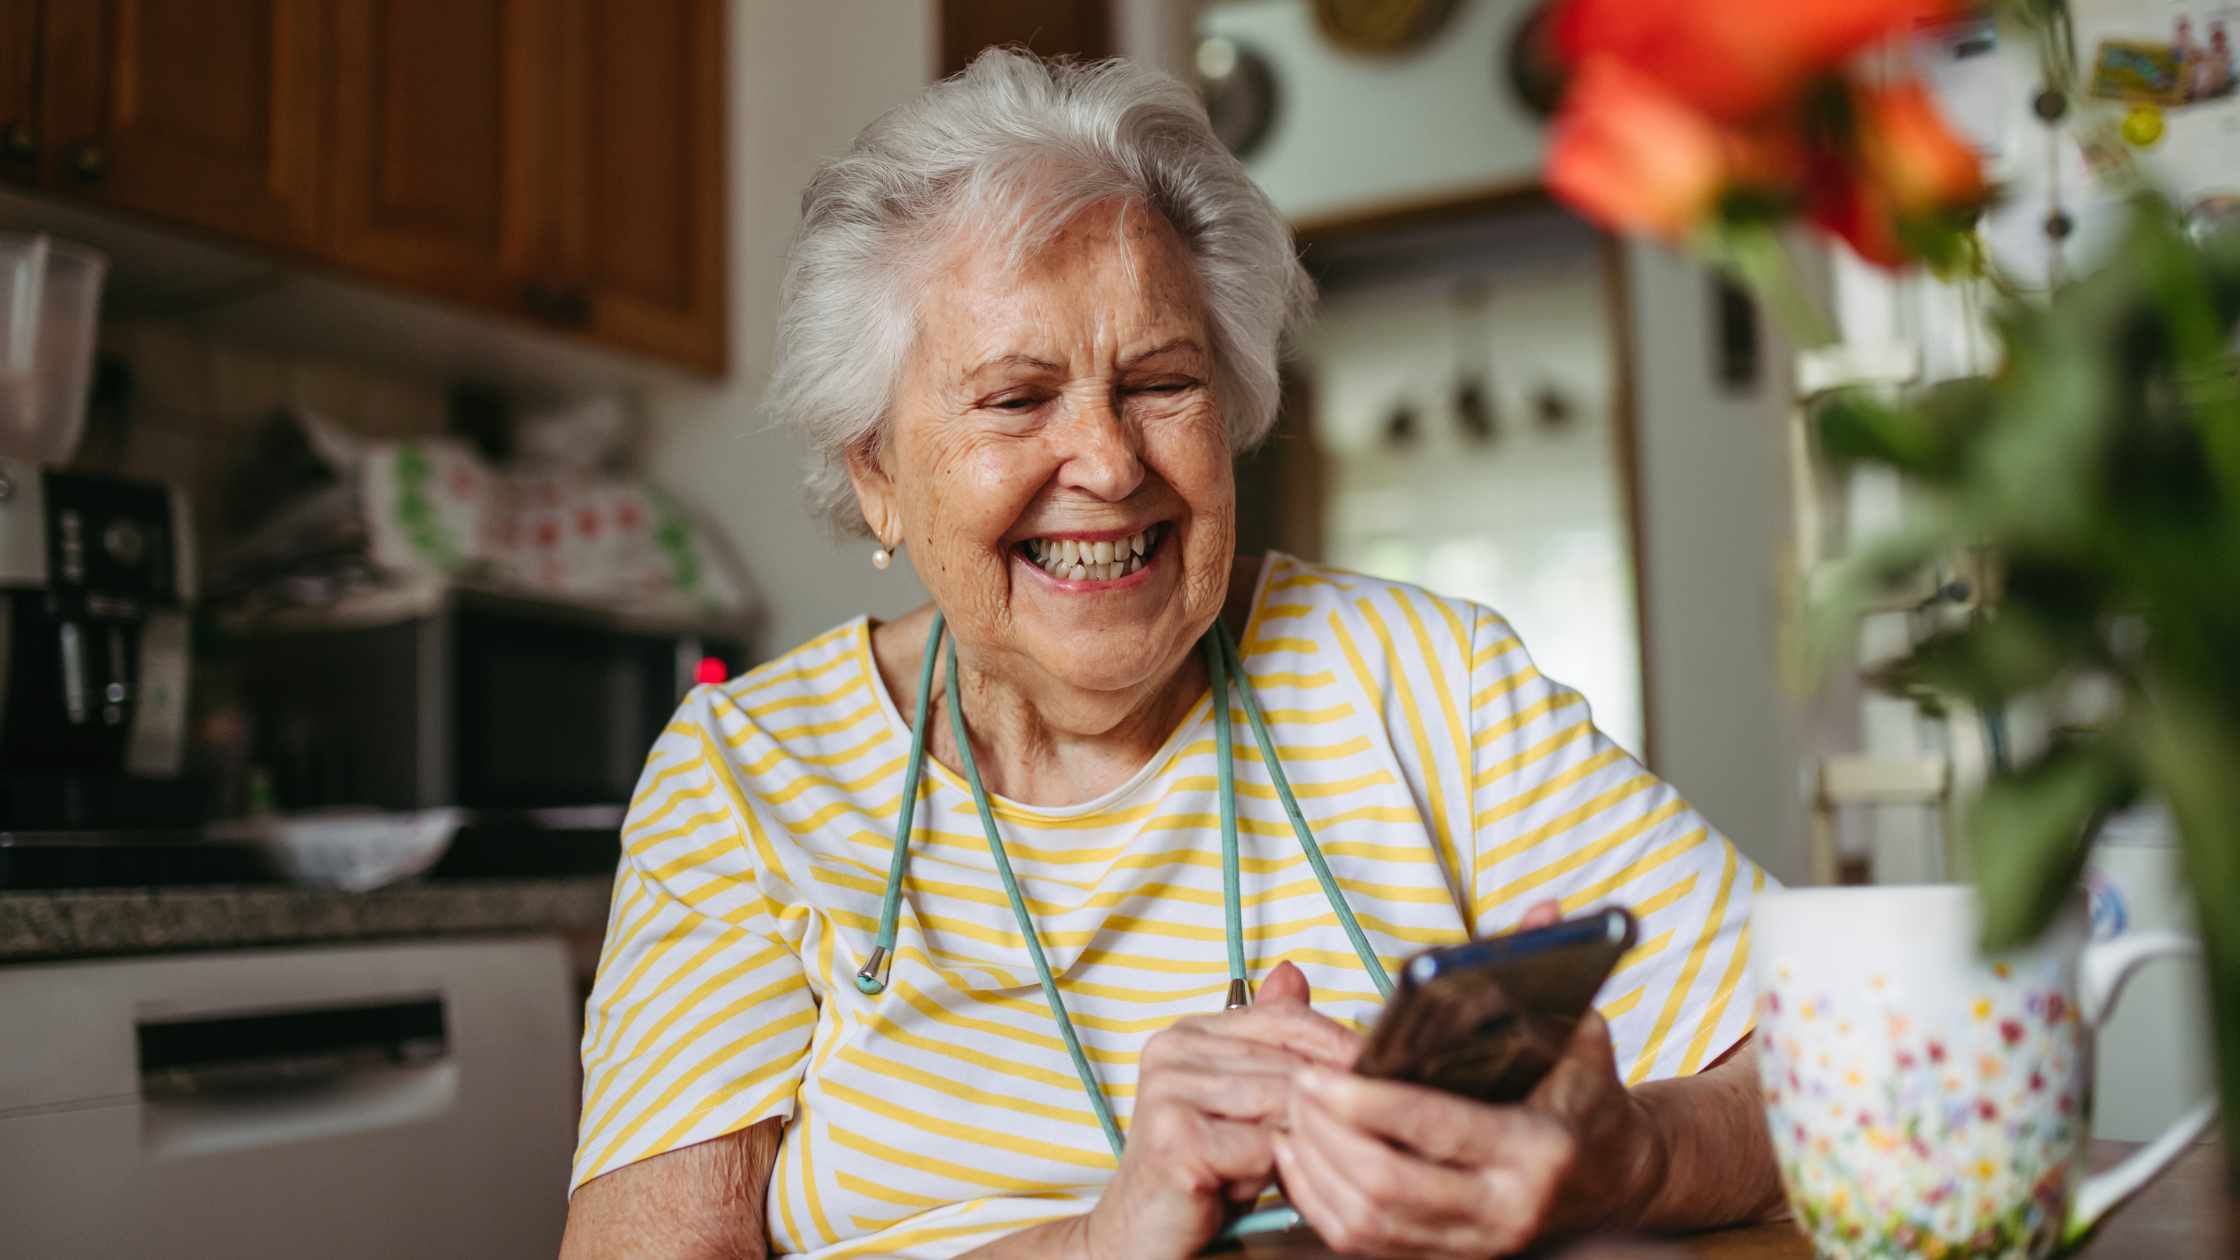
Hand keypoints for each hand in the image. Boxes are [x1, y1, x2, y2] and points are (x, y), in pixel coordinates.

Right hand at [1059, 961, 1363, 1259]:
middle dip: (1321, 1107)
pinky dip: (1270, 1174)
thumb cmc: (1201, 1169)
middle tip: (1331, 1140)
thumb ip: (1268, 1042)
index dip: (1337, 1045)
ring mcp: (1168, 1090)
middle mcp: (1172, 1050)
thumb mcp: (1243, 1101)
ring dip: (1293, 1144)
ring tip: (1274, 1166)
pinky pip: (1264, 1147)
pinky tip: (1246, 1186)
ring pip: (1282, 1104)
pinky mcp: (1176, 1138)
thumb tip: (1293, 972)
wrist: (1141, 1230)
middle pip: (1290, 1065)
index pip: (1285, 1017)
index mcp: (1190, 1031)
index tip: (1374, 1072)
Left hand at [1270, 901, 1662, 1259]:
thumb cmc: (1588, 1101)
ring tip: (1290, 1116)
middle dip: (1326, 1134)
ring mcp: (1475, 1241)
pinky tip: (1302, 1159)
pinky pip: (1367, 1246)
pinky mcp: (1449, 1257)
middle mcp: (1504, 1206)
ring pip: (1368, 1221)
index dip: (1367, 1103)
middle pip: (1387, 1183)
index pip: (1435, 1128)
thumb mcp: (1583, 1037)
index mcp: (1535, 1148)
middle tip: (1294, 1086)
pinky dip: (1321, 1204)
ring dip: (1316, 1169)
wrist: (1617, 1181)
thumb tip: (1545, 912)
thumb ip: (1557, 974)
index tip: (1318, 1073)